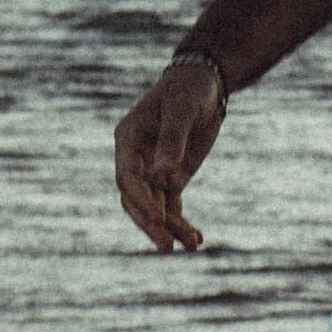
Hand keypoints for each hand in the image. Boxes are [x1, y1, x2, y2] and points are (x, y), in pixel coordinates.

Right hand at [115, 53, 227, 255]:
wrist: (204, 84)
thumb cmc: (187, 90)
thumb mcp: (182, 110)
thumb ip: (172, 141)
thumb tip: (162, 176)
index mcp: (128, 140)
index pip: (128, 177)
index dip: (141, 200)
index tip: (159, 218)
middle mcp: (135, 160)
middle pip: (136, 200)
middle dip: (151, 224)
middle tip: (167, 247)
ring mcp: (152, 172)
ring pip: (154, 208)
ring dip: (170, 228)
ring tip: (191, 245)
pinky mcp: (171, 180)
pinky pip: (172, 207)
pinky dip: (181, 223)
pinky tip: (195, 240)